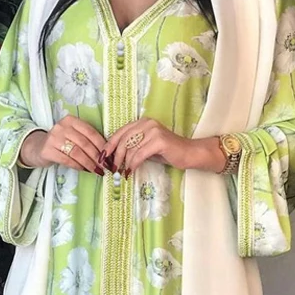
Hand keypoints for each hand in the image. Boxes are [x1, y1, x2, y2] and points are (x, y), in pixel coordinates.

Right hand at [21, 116, 106, 174]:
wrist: (38, 147)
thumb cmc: (63, 143)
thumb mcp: (75, 136)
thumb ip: (89, 141)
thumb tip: (108, 155)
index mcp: (71, 120)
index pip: (91, 132)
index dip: (103, 146)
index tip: (110, 157)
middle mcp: (61, 126)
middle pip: (85, 143)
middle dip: (98, 157)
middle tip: (105, 167)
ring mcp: (53, 137)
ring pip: (77, 152)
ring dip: (89, 163)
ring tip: (97, 170)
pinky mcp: (47, 150)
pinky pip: (67, 160)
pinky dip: (78, 166)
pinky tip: (84, 170)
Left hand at [103, 120, 224, 176]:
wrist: (190, 154)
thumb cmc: (169, 152)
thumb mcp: (148, 147)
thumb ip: (134, 147)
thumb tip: (115, 157)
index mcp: (142, 122)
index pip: (120, 132)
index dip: (109, 145)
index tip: (103, 157)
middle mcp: (147, 124)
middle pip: (123, 140)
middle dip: (115, 156)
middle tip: (112, 168)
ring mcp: (153, 131)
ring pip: (130, 148)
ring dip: (124, 162)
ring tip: (122, 172)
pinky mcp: (159, 141)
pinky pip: (140, 154)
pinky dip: (133, 164)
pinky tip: (131, 172)